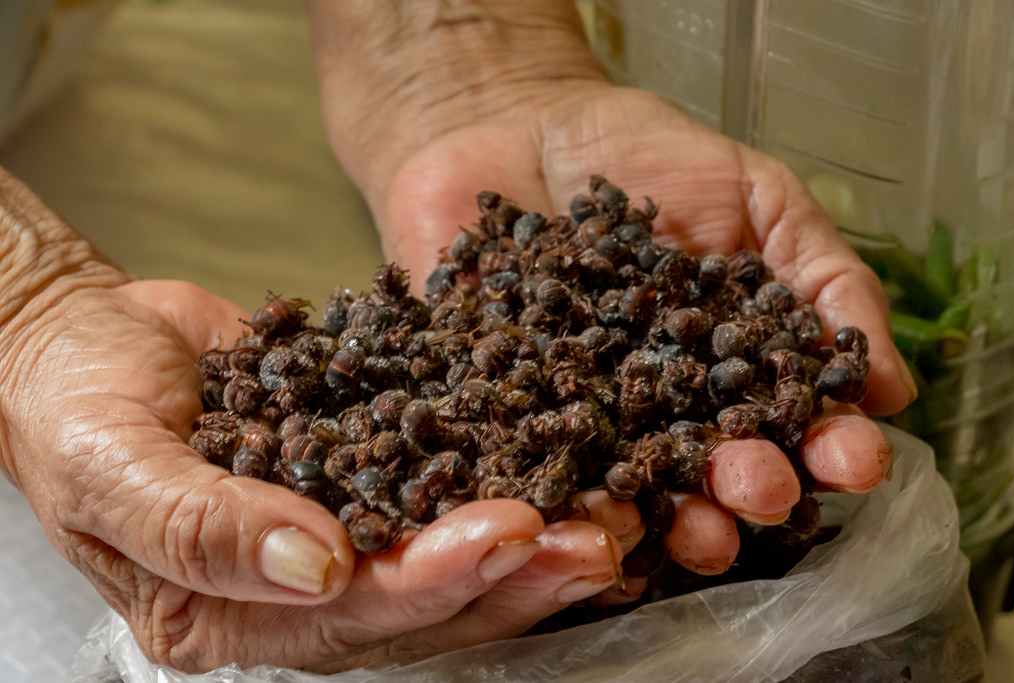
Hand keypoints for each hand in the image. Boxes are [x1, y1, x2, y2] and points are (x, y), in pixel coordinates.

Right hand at [0, 171, 623, 671]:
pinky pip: (434, 484)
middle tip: (594, 538)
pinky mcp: (356, 471)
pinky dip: (497, 476)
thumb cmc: (73, 408)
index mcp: (224, 617)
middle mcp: (291, 595)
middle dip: (510, 573)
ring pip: (442, 556)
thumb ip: (199, 524)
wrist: (80, 343)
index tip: (507, 533)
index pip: (345, 619)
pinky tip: (559, 458)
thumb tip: (312, 562)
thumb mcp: (108, 464)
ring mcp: (330, 537)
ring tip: (608, 511)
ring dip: (527, 540)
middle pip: (416, 605)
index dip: (430, 581)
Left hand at [307, 0, 911, 597]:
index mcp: (726, 371)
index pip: (786, 424)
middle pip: (706, 470)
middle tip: (761, 490)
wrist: (516, 120)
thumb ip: (823, 278)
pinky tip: (575, 515)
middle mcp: (655, 410)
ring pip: (621, 487)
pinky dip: (549, 495)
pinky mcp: (496, 409)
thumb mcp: (758, 197)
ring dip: (660, 517)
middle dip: (743, 488)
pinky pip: (522, 464)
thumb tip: (894, 385)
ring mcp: (574, 416)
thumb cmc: (648, 154)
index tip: (853, 458)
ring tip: (690, 530)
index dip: (826, 448)